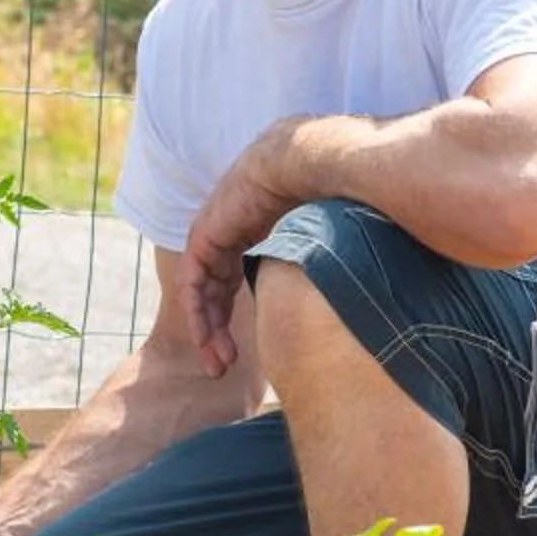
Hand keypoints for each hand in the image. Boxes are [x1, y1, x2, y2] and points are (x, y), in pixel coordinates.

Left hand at [179, 130, 300, 376]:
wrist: (303, 166)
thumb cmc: (321, 198)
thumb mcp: (311, 242)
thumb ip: (310, 266)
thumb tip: (342, 292)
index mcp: (247, 235)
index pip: (231, 284)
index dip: (233, 320)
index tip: (242, 355)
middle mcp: (224, 237)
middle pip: (213, 295)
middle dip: (217, 334)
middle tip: (224, 368)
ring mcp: (210, 236)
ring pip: (200, 296)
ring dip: (208, 333)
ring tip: (219, 365)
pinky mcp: (203, 237)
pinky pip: (193, 286)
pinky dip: (198, 314)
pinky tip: (208, 339)